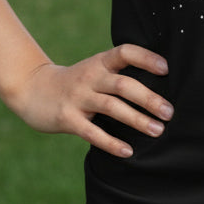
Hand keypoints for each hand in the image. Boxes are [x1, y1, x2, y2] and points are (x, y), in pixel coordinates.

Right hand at [8, 44, 173, 157]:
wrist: (34, 89)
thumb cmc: (77, 82)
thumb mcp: (95, 70)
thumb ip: (118, 74)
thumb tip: (158, 87)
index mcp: (100, 62)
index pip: (125, 52)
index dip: (146, 58)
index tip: (166, 69)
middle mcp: (90, 77)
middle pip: (124, 85)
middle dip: (148, 99)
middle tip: (170, 112)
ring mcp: (78, 97)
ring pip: (112, 107)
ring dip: (137, 120)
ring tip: (157, 130)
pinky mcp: (67, 118)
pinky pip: (92, 132)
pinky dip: (111, 142)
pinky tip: (128, 151)